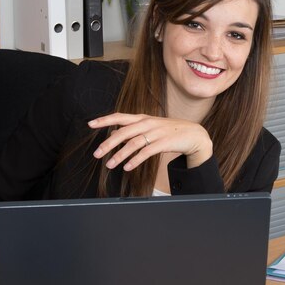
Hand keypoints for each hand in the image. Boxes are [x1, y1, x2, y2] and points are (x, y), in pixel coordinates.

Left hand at [88, 113, 212, 169]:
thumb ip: (133, 129)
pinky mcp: (163, 143)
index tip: (90, 124)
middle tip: (97, 154)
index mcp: (142, 118)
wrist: (193, 134)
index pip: (119, 117)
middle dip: (108, 143)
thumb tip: (113, 133)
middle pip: (123, 132)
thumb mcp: (150, 126)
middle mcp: (147, 123)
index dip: (104, 120)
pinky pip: (146, 152)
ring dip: (119, 155)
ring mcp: (156, 133)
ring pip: (133, 143)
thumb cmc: (169, 131)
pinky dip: (135, 160)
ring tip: (109, 165)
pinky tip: (127, 167)